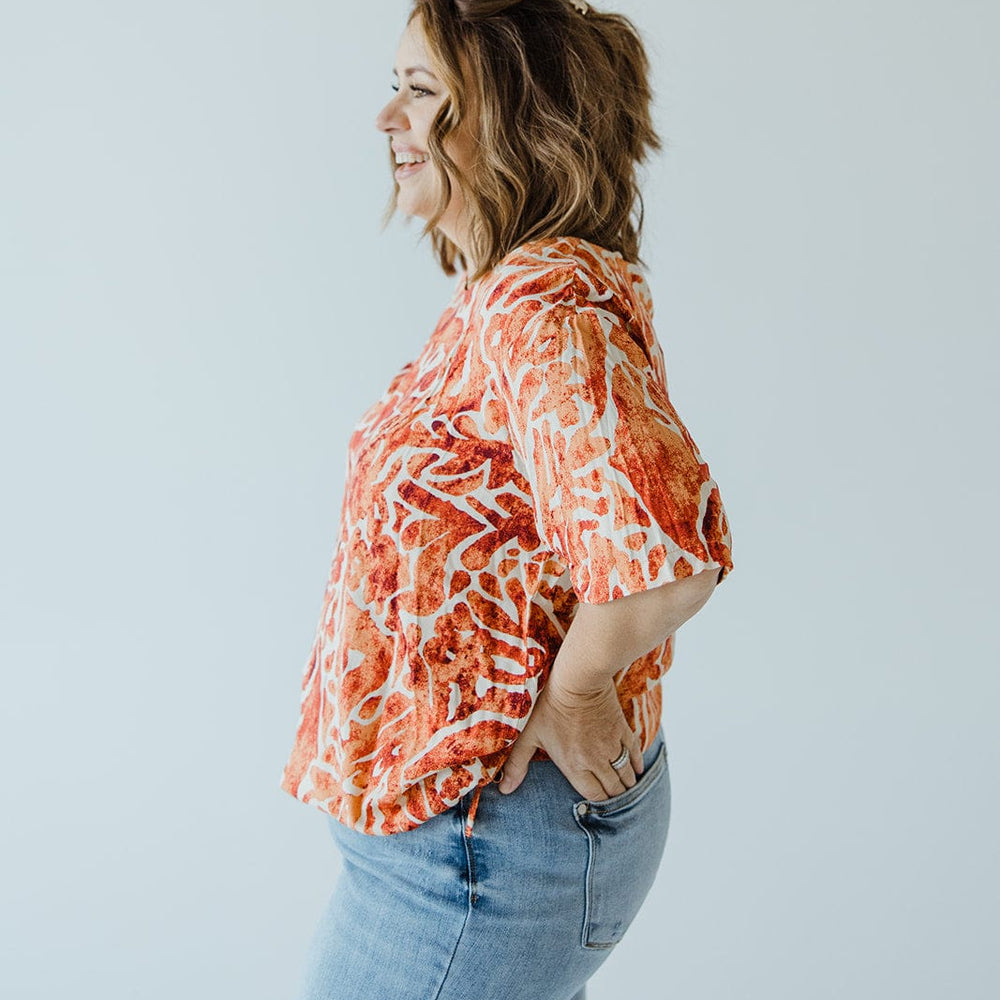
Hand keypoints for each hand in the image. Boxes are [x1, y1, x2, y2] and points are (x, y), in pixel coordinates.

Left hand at [497, 675, 643, 799]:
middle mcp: (597, 760)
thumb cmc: (549, 706)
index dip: (598, 802)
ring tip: (624, 787)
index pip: (594, 795)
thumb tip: (503, 790)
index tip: (597, 802)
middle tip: (612, 796)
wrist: (577, 679)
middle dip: (614, 795)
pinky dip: (637, 764)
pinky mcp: (623, 730)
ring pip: (626, 774)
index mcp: (574, 765)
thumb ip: (517, 765)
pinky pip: (635, 753)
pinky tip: (637, 770)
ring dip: (627, 783)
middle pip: (614, 788)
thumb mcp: (528, 735)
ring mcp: (612, 745)